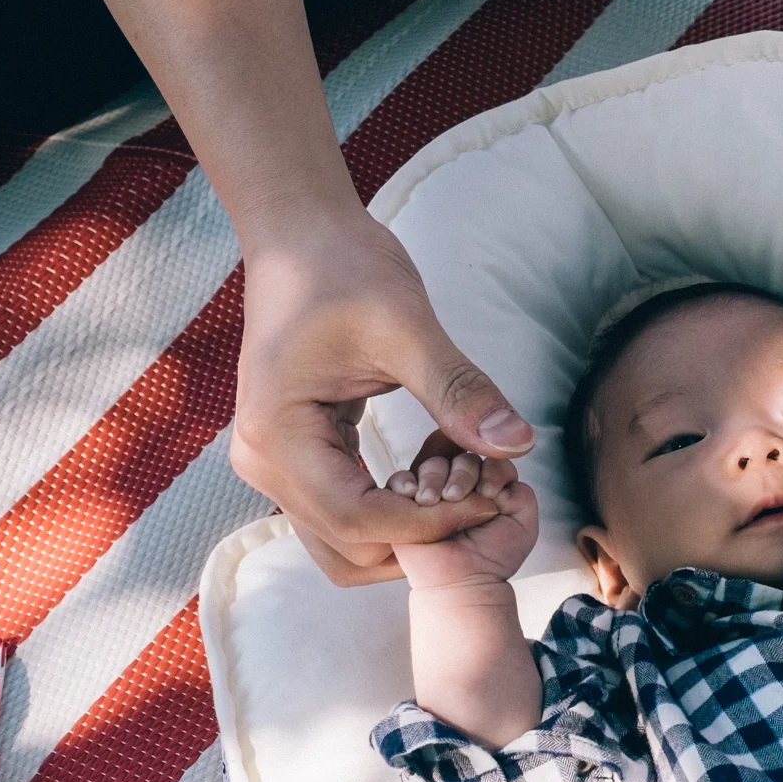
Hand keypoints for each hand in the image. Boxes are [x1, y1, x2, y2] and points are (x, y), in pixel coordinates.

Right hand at [232, 212, 535, 585]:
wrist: (302, 236)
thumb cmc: (344, 267)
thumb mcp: (407, 326)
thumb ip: (459, 390)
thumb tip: (519, 444)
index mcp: (278, 436)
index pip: (357, 520)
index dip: (429, 525)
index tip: (491, 500)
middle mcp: (263, 463)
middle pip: (348, 546)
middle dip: (422, 536)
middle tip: (486, 497)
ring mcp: (274, 464)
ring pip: (345, 542)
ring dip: (407, 534)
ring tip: (465, 490)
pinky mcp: (297, 456)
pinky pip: (345, 510)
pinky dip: (394, 511)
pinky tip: (439, 475)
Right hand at [387, 439, 539, 586]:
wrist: (463, 582)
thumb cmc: (492, 557)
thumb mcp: (524, 525)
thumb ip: (522, 494)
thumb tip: (491, 479)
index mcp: (490, 485)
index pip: (492, 461)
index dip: (491, 470)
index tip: (490, 493)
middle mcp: (462, 484)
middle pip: (462, 459)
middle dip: (462, 475)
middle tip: (457, 497)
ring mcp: (435, 492)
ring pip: (433, 465)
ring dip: (434, 477)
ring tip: (432, 501)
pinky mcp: (407, 504)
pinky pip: (400, 480)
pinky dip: (405, 482)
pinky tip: (412, 495)